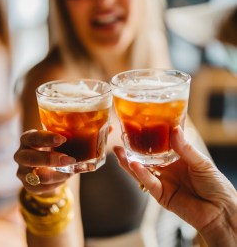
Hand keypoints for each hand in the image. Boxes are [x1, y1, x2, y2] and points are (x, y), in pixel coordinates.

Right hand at [14, 130, 75, 194]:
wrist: (47, 164)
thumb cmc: (54, 146)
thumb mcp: (57, 140)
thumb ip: (67, 139)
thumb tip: (87, 141)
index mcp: (28, 138)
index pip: (34, 137)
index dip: (48, 139)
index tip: (63, 139)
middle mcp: (21, 155)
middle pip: (31, 159)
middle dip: (51, 160)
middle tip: (70, 160)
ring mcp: (22, 171)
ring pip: (38, 177)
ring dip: (58, 175)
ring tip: (72, 171)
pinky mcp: (27, 185)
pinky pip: (42, 188)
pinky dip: (57, 183)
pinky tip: (65, 176)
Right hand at [113, 126, 236, 231]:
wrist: (221, 211)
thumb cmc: (215, 184)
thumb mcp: (201, 162)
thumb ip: (185, 148)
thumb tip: (174, 129)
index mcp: (177, 158)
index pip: (158, 146)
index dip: (148, 138)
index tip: (138, 127)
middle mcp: (167, 169)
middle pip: (146, 158)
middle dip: (133, 149)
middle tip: (121, 139)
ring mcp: (163, 181)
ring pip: (142, 170)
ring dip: (129, 161)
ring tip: (118, 151)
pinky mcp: (161, 195)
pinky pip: (148, 182)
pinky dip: (140, 173)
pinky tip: (133, 164)